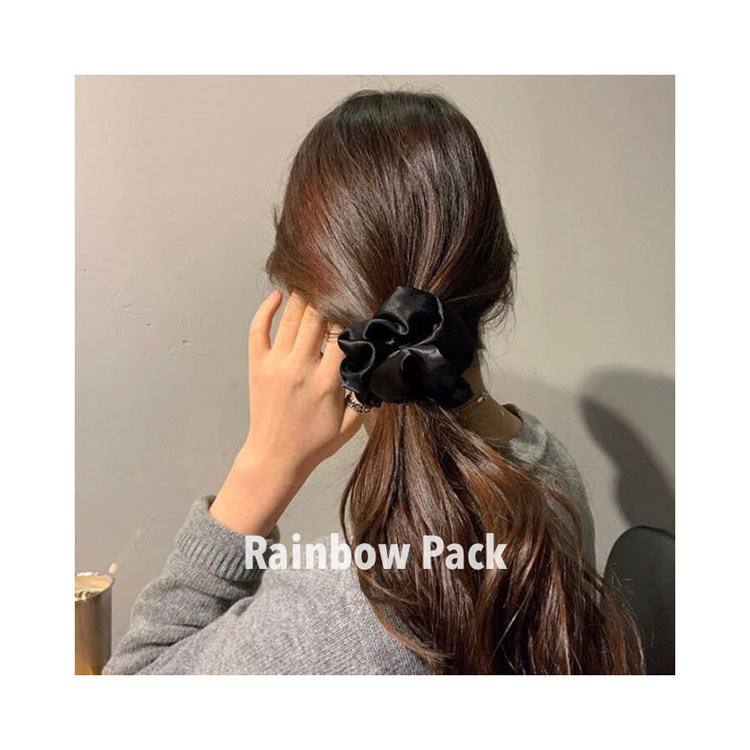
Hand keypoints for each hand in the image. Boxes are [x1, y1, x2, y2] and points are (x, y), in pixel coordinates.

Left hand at [210, 290, 362, 534]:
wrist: (275, 457)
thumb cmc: (314, 443)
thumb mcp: (350, 425)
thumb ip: (365, 396)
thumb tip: (376, 367)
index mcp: (325, 382)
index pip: (342, 336)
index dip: (352, 316)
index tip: (360, 304)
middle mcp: (300, 368)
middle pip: (315, 319)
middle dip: (328, 298)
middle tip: (338, 281)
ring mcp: (276, 364)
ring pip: (290, 319)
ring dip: (302, 296)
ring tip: (313, 279)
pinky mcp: (257, 365)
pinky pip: (258, 330)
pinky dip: (266, 309)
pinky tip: (277, 295)